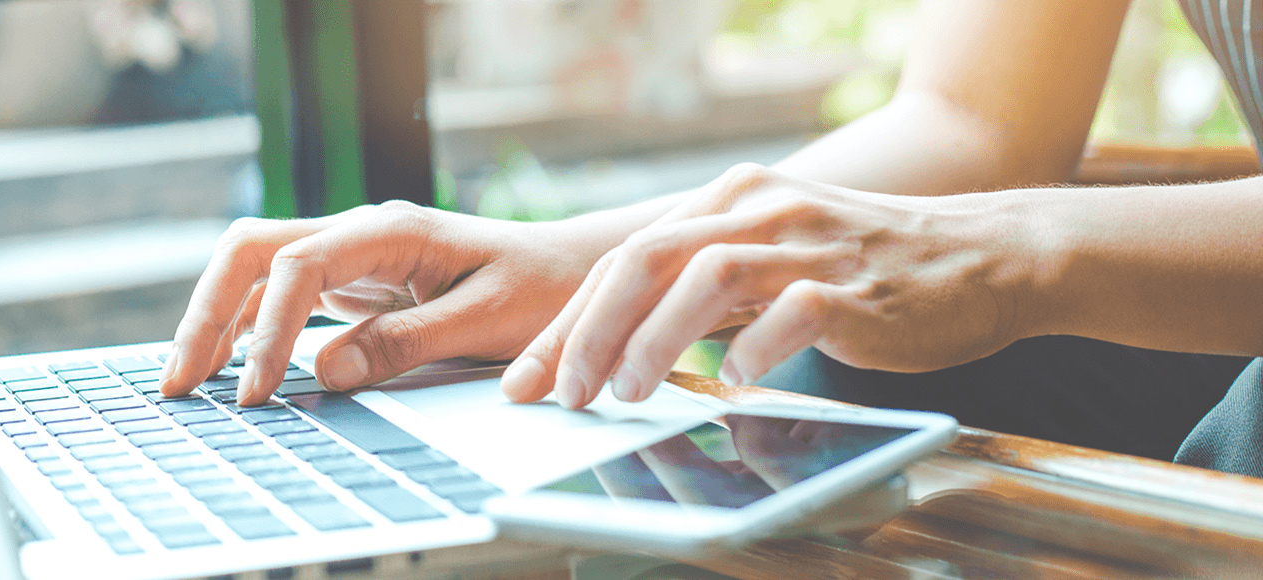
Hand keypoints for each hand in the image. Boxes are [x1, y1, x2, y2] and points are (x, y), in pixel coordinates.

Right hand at [160, 201, 610, 404]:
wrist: (575, 273)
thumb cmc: (543, 291)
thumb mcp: (485, 322)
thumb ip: (406, 343)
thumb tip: (326, 370)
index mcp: (391, 230)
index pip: (298, 265)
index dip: (269, 329)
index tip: (258, 390)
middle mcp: (360, 233)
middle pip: (252, 250)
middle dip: (206, 311)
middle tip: (179, 381)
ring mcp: (351, 254)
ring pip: (256, 269)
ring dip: (215, 320)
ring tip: (185, 382)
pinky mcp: (353, 282)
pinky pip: (280, 294)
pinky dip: (247, 329)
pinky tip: (229, 368)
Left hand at [501, 163, 1043, 408]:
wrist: (985, 256)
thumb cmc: (865, 267)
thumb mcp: (770, 253)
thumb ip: (703, 279)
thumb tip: (619, 333)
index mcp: (729, 199)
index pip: (624, 257)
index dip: (569, 321)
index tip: (532, 377)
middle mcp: (760, 209)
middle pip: (645, 259)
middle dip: (588, 332)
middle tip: (562, 393)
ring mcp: (808, 244)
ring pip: (703, 276)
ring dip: (652, 339)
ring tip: (627, 392)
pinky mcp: (854, 287)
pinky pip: (788, 313)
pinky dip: (749, 350)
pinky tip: (730, 382)